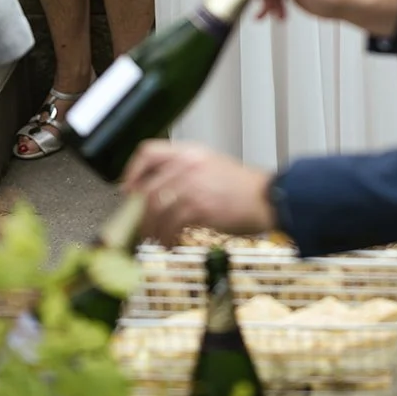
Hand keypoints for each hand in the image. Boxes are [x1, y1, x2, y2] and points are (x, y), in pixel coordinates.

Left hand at [123, 141, 273, 246]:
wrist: (268, 198)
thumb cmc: (244, 188)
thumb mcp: (212, 166)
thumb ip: (186, 172)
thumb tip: (159, 191)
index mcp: (190, 151)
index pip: (148, 151)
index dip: (133, 172)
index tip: (128, 189)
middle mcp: (188, 164)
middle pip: (147, 188)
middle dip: (139, 213)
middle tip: (140, 226)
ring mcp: (192, 184)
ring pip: (155, 209)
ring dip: (151, 229)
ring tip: (157, 239)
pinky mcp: (199, 206)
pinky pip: (170, 225)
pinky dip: (166, 239)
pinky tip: (171, 244)